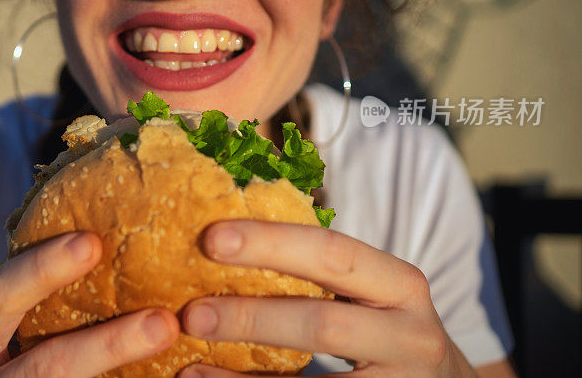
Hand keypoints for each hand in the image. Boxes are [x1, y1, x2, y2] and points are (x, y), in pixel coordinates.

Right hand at [0, 232, 178, 376]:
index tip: (92, 243)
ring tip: (174, 344)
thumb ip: (35, 293)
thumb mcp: (2, 325)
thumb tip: (106, 233)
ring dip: (128, 370)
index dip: (40, 271)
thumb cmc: (3, 351)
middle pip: (48, 367)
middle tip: (165, 323)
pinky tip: (177, 377)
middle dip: (109, 346)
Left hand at [178, 220, 476, 377]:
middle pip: (323, 322)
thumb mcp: (374, 296)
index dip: (271, 243)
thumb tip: (225, 244)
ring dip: (245, 375)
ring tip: (191, 362)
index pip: (332, 252)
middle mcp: (411, 334)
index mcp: (399, 284)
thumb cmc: (389, 331)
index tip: (212, 237)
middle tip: (192, 312)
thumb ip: (322, 275)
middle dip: (251, 316)